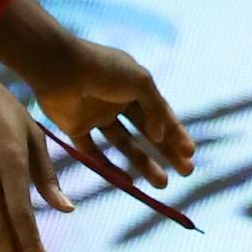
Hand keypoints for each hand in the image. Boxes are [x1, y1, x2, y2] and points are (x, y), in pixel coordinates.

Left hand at [30, 38, 195, 190]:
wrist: (60, 67)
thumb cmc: (105, 69)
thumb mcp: (141, 83)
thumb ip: (156, 109)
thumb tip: (161, 135)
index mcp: (136, 86)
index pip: (161, 113)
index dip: (177, 133)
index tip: (190, 153)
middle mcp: (118, 101)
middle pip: (147, 132)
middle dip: (167, 152)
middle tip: (186, 172)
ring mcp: (97, 116)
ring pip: (125, 145)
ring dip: (145, 163)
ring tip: (163, 184)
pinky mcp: (76, 128)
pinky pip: (94, 153)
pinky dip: (109, 168)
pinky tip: (128, 183)